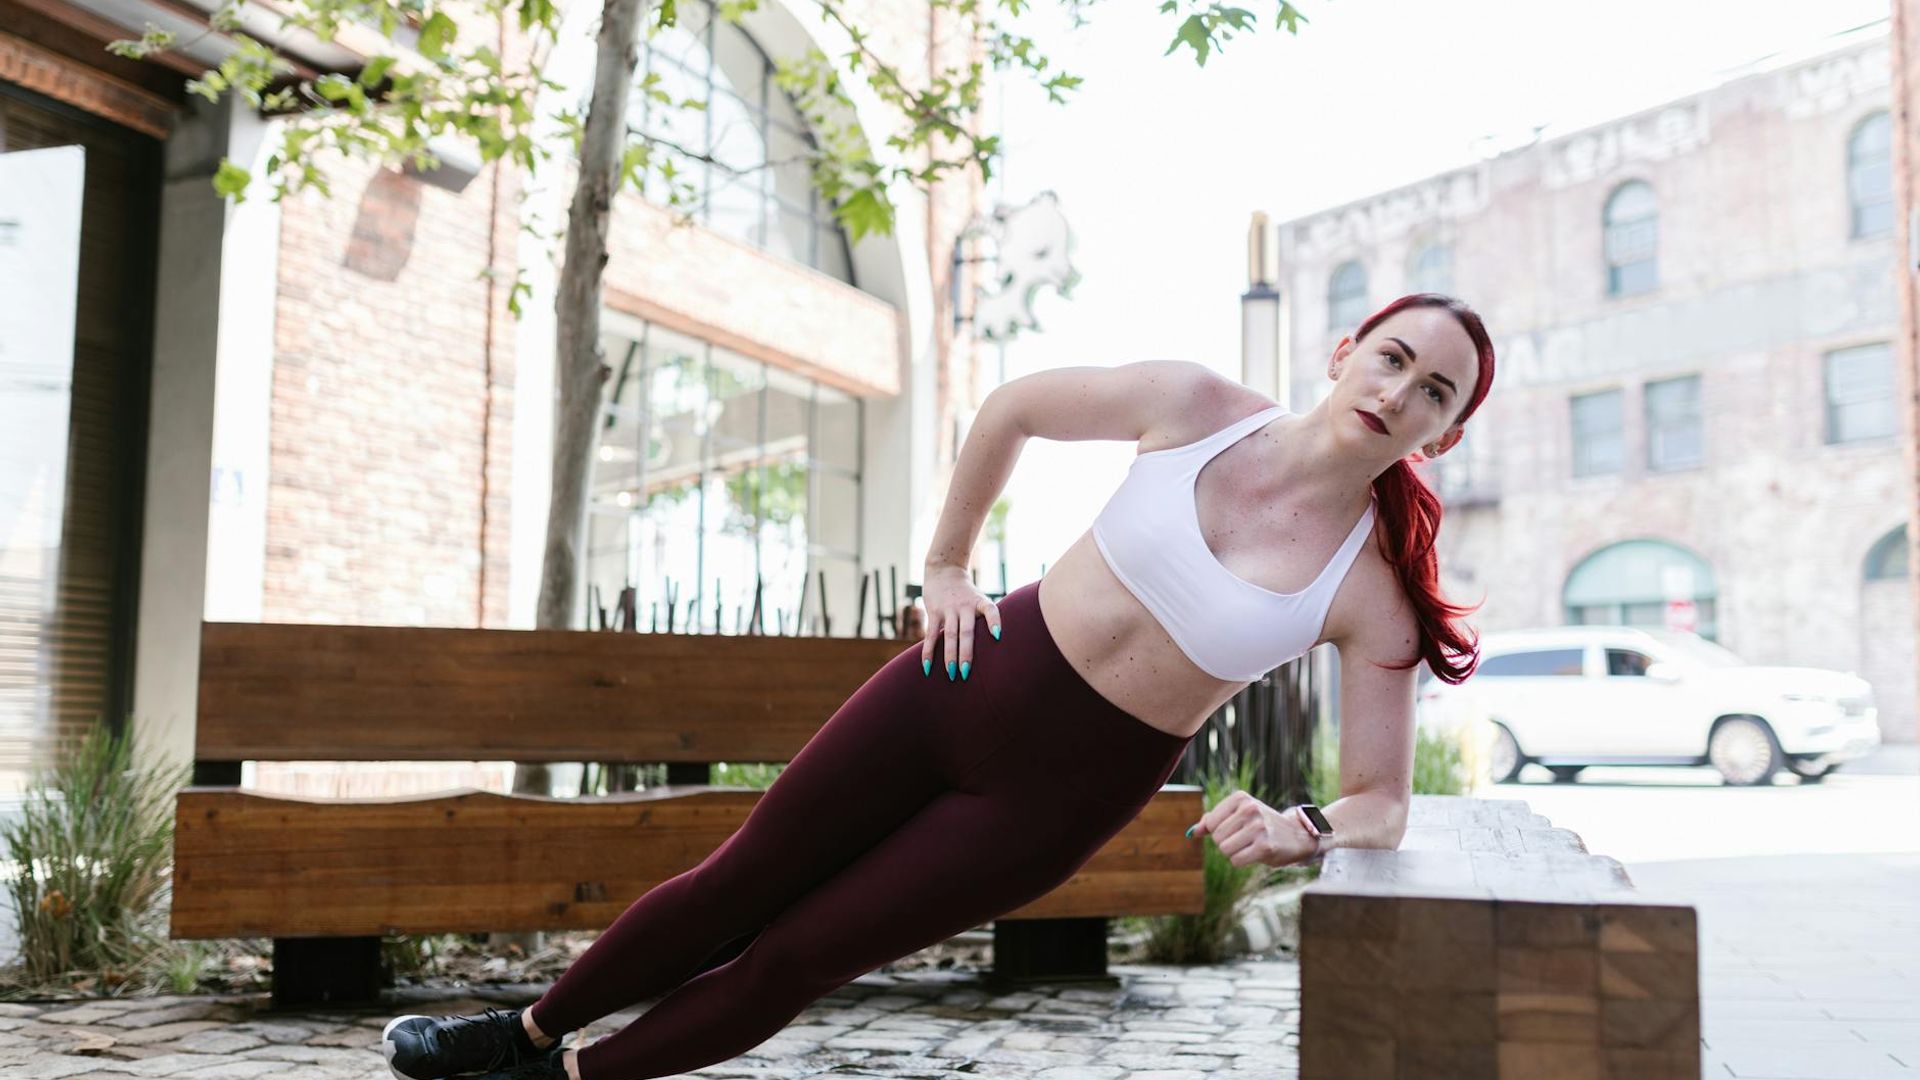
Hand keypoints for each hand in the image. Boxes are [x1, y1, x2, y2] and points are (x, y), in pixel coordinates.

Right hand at [920, 564, 1000, 681]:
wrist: (944, 570)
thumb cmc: (967, 593)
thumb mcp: (979, 599)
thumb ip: (984, 619)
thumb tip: (995, 647)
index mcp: (979, 603)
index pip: (990, 610)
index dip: (994, 622)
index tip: (998, 636)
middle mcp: (964, 606)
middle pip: (966, 632)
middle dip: (966, 654)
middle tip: (966, 674)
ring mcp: (948, 609)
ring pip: (949, 635)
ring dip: (949, 656)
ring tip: (951, 675)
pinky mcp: (934, 612)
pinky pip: (930, 634)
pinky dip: (928, 651)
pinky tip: (928, 666)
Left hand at [1185, 791, 1319, 867]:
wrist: (1296, 836)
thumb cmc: (1262, 826)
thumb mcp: (1238, 815)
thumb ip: (1213, 821)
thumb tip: (1192, 832)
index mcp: (1241, 798)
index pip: (1211, 822)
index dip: (1218, 832)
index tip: (1235, 829)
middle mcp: (1250, 809)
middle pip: (1217, 837)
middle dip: (1227, 843)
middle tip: (1245, 839)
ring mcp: (1258, 827)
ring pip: (1225, 850)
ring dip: (1234, 853)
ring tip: (1250, 846)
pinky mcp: (1265, 846)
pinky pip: (1236, 861)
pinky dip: (1242, 862)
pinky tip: (1256, 854)